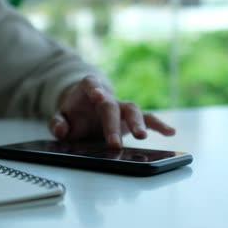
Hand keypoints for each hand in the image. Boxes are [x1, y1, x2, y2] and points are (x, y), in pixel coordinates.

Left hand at [49, 75, 174, 147]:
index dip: (94, 89)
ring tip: (141, 137)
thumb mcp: (60, 118)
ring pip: (132, 110)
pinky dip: (159, 125)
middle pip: (112, 106)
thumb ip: (57, 123)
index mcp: (87, 90)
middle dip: (113, 124)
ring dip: (137, 123)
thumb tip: (61, 129)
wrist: (82, 112)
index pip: (90, 84)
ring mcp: (120, 107)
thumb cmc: (72, 115)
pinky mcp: (131, 119)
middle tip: (113, 143)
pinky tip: (170, 132)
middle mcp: (107, 97)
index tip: (98, 96)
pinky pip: (148, 119)